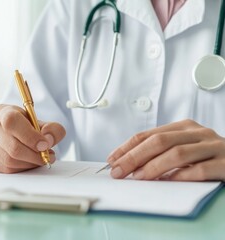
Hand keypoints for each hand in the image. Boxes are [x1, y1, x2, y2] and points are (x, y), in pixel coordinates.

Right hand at [0, 104, 65, 172]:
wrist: (18, 132)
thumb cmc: (30, 127)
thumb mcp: (44, 123)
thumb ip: (53, 129)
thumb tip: (48, 141)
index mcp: (3, 111)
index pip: (12, 122)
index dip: (30, 136)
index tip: (45, 145)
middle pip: (12, 146)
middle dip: (35, 155)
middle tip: (48, 156)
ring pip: (9, 160)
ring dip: (30, 163)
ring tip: (42, 159)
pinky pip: (5, 169)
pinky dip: (21, 169)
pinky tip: (30, 163)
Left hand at [107, 119, 224, 180]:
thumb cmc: (207, 155)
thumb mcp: (184, 146)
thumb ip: (162, 151)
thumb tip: (128, 164)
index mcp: (183, 127)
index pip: (148, 134)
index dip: (127, 147)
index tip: (112, 159)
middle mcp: (198, 133)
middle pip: (159, 142)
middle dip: (134, 156)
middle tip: (118, 171)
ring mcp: (213, 147)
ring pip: (177, 153)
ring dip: (153, 166)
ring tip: (138, 177)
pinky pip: (201, 170)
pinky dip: (181, 176)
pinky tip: (168, 182)